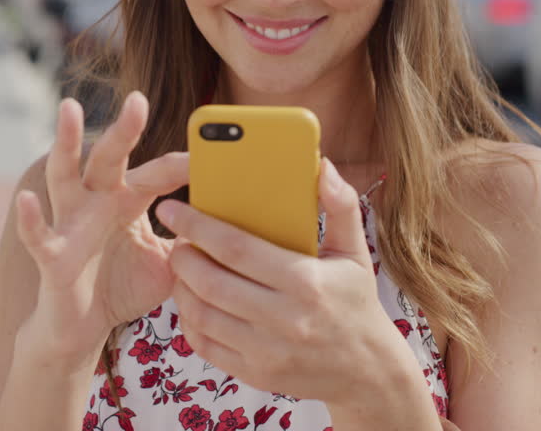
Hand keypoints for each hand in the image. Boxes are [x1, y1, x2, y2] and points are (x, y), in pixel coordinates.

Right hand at [14, 92, 188, 361]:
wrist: (83, 329)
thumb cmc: (124, 286)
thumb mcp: (168, 263)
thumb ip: (194, 243)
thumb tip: (235, 229)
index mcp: (127, 199)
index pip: (157, 173)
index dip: (182, 165)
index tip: (211, 154)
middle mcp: (96, 201)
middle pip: (109, 157)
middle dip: (124, 129)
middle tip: (138, 99)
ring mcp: (70, 223)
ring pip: (65, 175)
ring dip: (67, 143)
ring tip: (69, 109)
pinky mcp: (51, 256)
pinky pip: (38, 235)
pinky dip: (31, 218)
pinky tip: (26, 199)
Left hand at [157, 159, 407, 402]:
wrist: (367, 371)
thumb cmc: (355, 301)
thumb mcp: (355, 251)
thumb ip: (341, 205)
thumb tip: (323, 166)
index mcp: (306, 282)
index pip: (238, 249)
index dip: (198, 226)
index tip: (173, 208)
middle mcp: (284, 319)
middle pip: (212, 282)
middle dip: (183, 256)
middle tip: (175, 238)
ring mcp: (267, 351)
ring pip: (203, 315)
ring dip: (182, 287)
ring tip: (182, 267)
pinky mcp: (256, 373)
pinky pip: (206, 345)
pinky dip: (190, 320)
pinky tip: (193, 301)